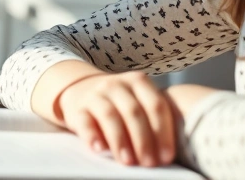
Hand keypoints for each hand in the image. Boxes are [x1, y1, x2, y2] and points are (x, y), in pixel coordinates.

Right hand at [57, 71, 175, 167]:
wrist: (82, 89)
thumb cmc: (120, 104)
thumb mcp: (138, 100)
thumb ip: (153, 118)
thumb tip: (166, 154)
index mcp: (138, 81)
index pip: (156, 105)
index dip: (163, 133)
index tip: (166, 157)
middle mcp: (117, 84)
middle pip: (134, 111)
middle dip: (143, 140)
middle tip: (149, 163)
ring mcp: (95, 95)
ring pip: (110, 116)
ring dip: (121, 141)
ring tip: (128, 161)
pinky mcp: (77, 108)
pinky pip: (85, 121)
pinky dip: (92, 136)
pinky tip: (100, 149)